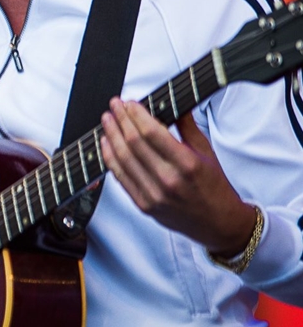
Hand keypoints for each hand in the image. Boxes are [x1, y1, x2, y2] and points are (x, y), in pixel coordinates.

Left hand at [100, 97, 256, 256]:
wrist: (219, 224)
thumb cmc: (215, 187)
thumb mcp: (207, 152)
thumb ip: (187, 126)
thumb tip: (172, 102)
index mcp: (188, 164)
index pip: (152, 132)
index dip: (136, 114)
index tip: (129, 103)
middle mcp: (169, 180)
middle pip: (133, 143)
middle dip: (120, 120)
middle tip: (114, 105)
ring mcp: (154, 195)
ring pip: (123, 159)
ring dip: (111, 135)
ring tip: (107, 120)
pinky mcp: (144, 205)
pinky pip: (120, 177)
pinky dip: (110, 157)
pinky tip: (106, 144)